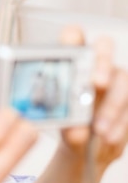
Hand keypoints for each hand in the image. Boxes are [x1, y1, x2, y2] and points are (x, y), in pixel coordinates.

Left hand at [60, 26, 127, 168]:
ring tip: (98, 130)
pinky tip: (109, 137)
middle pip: (104, 46)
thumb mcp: (61, 124)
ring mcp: (117, 78)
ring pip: (123, 79)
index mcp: (72, 62)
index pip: (73, 36)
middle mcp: (96, 65)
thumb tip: (77, 131)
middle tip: (97, 83)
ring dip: (111, 106)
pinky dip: (121, 123)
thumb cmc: (66, 125)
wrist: (82, 146)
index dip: (73, 37)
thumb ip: (67, 124)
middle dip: (102, 62)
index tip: (72, 48)